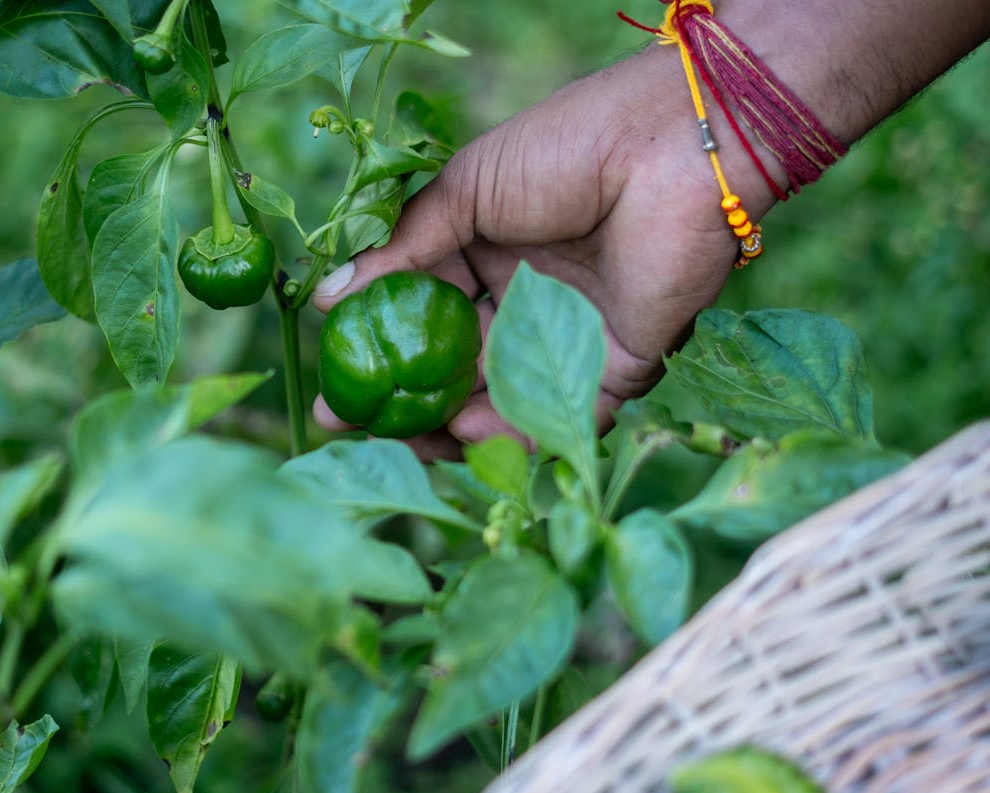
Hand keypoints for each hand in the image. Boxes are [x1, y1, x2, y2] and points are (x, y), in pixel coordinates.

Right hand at [312, 47, 779, 458]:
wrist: (670, 148)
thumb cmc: (566, 150)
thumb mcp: (466, 191)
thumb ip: (402, 250)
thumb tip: (328, 297)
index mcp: (489, 251)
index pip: (424, 314)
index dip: (378, 349)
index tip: (336, 386)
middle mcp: (526, 299)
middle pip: (458, 366)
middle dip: (408, 402)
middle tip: (357, 429)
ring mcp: (569, 337)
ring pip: (503, 399)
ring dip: (455, 425)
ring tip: (410, 440)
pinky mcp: (618, 366)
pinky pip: (564, 414)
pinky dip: (520, 433)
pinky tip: (469, 436)